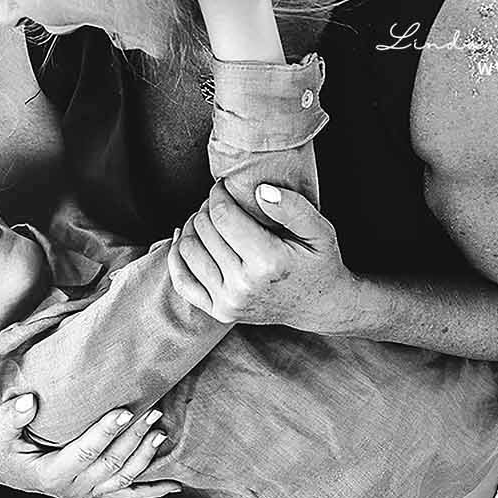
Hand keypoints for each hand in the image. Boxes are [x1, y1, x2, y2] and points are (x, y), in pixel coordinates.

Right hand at [0, 394, 179, 497]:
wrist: (7, 471)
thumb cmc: (4, 449)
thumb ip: (10, 418)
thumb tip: (28, 401)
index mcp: (50, 475)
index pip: (84, 452)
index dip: (105, 432)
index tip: (123, 410)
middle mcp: (73, 489)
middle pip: (111, 464)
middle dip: (133, 438)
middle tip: (152, 412)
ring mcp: (88, 493)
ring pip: (123, 478)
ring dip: (145, 456)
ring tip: (161, 431)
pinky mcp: (97, 493)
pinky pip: (128, 494)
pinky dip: (151, 490)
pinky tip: (174, 485)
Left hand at [167, 181, 355, 331]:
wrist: (319, 305)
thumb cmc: (319, 263)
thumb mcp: (320, 230)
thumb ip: (293, 208)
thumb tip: (260, 190)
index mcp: (268, 263)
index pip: (223, 216)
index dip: (218, 194)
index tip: (224, 186)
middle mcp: (244, 286)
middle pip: (204, 230)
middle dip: (207, 208)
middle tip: (220, 201)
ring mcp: (228, 302)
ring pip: (188, 251)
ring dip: (192, 227)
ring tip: (208, 218)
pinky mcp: (219, 312)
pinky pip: (182, 281)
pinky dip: (177, 256)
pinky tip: (184, 238)